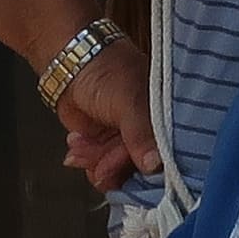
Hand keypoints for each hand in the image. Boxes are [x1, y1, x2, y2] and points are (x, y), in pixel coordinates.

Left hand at [56, 38, 157, 192]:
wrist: (69, 62)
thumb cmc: (106, 71)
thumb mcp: (128, 101)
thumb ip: (141, 133)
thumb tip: (154, 164)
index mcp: (167, 117)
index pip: (169, 153)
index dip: (151, 168)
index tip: (133, 174)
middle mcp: (151, 130)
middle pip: (141, 166)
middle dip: (116, 169)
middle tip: (100, 168)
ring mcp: (128, 137)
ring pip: (120, 169)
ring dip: (98, 164)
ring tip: (81, 148)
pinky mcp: (108, 142)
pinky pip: (103, 164)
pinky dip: (89, 161)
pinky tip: (76, 146)